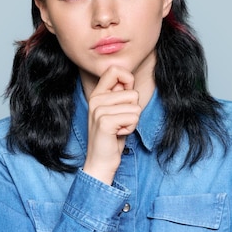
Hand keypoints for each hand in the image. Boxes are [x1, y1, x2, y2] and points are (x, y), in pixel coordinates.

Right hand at [82, 66, 140, 184]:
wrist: (100, 161)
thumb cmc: (112, 136)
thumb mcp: (116, 111)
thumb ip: (120, 94)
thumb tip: (128, 78)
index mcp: (97, 94)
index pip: (115, 70)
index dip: (128, 80)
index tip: (126, 97)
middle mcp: (96, 99)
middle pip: (132, 93)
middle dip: (133, 110)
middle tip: (120, 122)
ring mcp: (98, 110)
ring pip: (135, 107)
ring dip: (132, 121)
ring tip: (119, 129)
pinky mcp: (105, 121)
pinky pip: (133, 118)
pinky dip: (131, 129)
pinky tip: (118, 134)